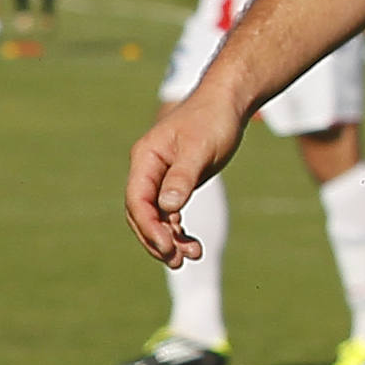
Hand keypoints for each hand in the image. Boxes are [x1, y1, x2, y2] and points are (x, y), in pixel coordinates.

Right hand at [126, 92, 247, 264]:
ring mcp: (161, 178)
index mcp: (146, 159)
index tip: (167, 247)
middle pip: (141, 214)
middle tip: (177, 261)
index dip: (148, 227)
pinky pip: (170, 213)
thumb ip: (182, 178)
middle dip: (156, 239)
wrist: (228, 103)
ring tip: (193, 256)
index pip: (137, 200)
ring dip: (170, 239)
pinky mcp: (176, 183)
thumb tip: (167, 209)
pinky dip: (179, 230)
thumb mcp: (199, 149)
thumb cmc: (212, 120)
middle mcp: (148, 170)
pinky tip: (193, 244)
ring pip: (156, 217)